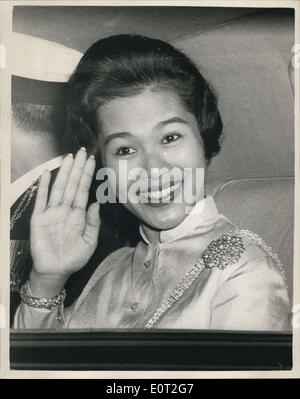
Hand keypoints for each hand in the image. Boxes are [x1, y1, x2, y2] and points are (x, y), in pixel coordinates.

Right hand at [30, 148, 100, 292]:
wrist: (56, 271)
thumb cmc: (74, 257)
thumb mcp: (89, 242)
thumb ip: (94, 223)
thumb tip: (98, 203)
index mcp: (79, 214)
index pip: (84, 190)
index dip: (87, 175)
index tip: (92, 161)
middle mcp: (66, 209)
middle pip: (72, 184)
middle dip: (77, 168)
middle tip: (82, 152)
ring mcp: (52, 212)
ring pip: (59, 188)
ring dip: (63, 173)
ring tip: (68, 158)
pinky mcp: (39, 218)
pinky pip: (41, 200)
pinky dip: (43, 187)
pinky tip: (46, 174)